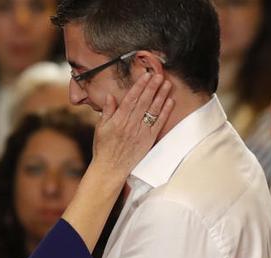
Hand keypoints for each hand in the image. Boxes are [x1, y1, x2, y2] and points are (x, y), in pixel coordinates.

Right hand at [60, 72, 172, 252]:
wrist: (110, 169)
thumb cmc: (103, 149)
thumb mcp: (101, 129)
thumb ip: (107, 112)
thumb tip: (110, 96)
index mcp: (118, 120)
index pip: (130, 99)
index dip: (139, 86)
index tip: (146, 75)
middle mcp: (130, 124)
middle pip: (143, 102)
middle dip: (152, 87)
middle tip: (159, 74)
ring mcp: (140, 132)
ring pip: (152, 110)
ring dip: (161, 96)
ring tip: (167, 84)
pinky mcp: (148, 140)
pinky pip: (158, 123)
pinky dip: (165, 112)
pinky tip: (170, 101)